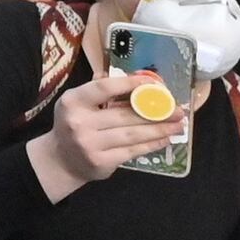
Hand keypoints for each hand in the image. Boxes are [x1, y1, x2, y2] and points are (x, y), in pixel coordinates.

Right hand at [33, 69, 169, 181]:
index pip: (104, 88)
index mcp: (73, 102)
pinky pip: (132, 151)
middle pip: (125, 115)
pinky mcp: (101, 162)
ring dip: (159, 129)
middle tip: (179, 110)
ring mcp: (90, 144)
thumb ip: (99, 89)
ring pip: (132, 134)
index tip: (154, 85)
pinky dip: (151, 144)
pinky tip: (164, 139)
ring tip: (178, 125)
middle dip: (156, 112)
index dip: (130, 84)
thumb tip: (132, 77)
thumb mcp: (78, 103)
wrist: (61, 160)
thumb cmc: (74, 124)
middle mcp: (79, 123)